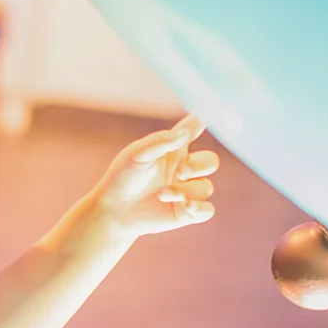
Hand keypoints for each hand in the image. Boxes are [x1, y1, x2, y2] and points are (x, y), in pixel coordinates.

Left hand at [86, 115, 220, 237]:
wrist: (113, 210)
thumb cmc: (123, 177)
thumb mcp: (137, 154)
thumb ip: (160, 142)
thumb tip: (184, 133)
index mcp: (173, 150)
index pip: (194, 131)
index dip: (206, 121)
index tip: (213, 114)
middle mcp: (184, 169)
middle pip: (210, 162)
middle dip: (200, 166)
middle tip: (180, 171)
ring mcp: (187, 191)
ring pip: (205, 188)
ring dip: (185, 190)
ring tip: (162, 194)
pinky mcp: (186, 213)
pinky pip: (207, 210)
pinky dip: (199, 208)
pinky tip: (186, 206)